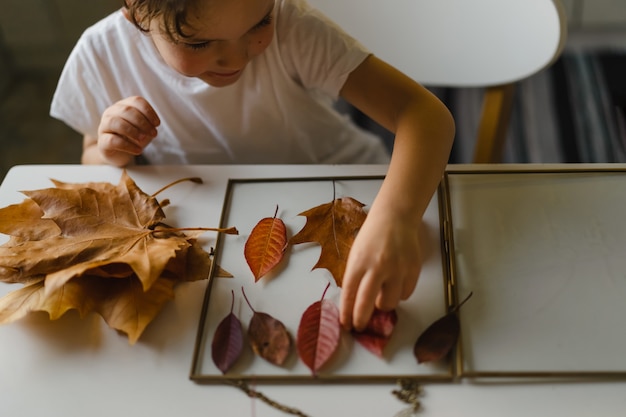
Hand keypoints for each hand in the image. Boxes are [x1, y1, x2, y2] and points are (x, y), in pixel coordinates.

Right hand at [95, 96, 159, 165]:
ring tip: (143, 140)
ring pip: (115, 122)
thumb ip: (148, 125)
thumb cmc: (133, 138)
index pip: (136, 101)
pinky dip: (128, 145)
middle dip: (143, 122)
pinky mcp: (102, 142)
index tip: (157, 124)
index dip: (148, 111)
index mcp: (123, 106)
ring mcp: (104, 127)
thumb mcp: (144, 129)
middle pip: (126, 110)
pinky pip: (112, 140)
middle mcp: (111, 113)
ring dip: (133, 131)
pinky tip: (138, 150)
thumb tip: (153, 126)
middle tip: (154, 133)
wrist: (120, 154)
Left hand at [340, 209, 422, 330]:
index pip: (350, 294)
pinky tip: (395, 285)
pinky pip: (406, 294)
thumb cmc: (372, 236)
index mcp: (358, 262)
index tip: (346, 325)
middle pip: (367, 303)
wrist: (395, 218)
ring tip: (381, 294)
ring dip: (383, 304)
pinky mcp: (413, 270)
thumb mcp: (356, 254)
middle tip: (360, 325)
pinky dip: (399, 294)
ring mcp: (397, 269)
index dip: (347, 313)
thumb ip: (356, 277)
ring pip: (390, 303)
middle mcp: (377, 267)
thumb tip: (356, 303)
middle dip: (361, 319)